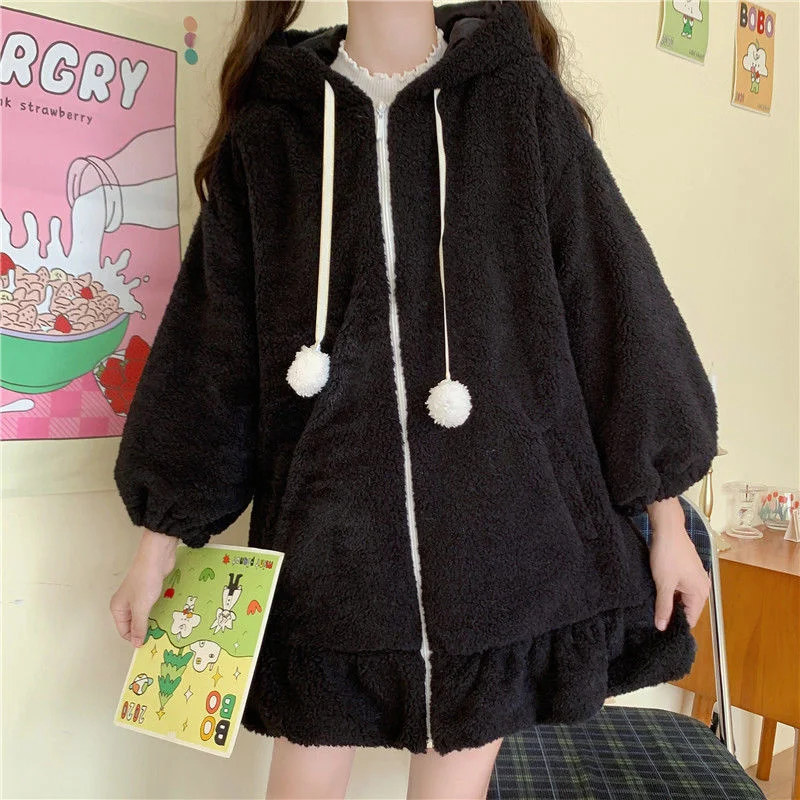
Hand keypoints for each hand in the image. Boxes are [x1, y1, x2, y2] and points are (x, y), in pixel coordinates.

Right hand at [110, 529, 177, 647]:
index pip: (124, 631)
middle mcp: (126, 603)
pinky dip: (158, 611)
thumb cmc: (145, 581)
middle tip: (158, 638)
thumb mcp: (141, 607)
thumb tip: (136, 644)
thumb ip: (139, 626)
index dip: (135, 638)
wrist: (157, 558)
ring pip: (144, 615)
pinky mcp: (150, 590)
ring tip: (163, 629)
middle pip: (134, 623)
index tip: (148, 644)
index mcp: (118, 608)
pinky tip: (166, 616)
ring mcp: (138, 596)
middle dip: (144, 630)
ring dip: (152, 621)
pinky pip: (152, 606)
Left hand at [646, 497, 710, 630]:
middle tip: (655, 618)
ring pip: (683, 597)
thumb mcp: (663, 584)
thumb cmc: (667, 556)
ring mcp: (696, 577)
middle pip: (687, 608)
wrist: (668, 529)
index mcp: (700, 593)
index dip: (676, 625)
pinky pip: (681, 587)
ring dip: (670, 600)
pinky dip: (672, 590)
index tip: (661, 630)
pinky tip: (659, 590)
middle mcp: (702, 587)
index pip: (690, 619)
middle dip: (672, 613)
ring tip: (655, 605)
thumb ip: (663, 607)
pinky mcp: (689, 569)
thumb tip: (662, 627)